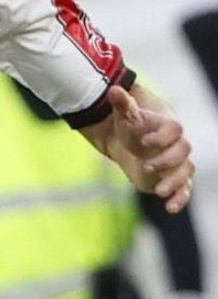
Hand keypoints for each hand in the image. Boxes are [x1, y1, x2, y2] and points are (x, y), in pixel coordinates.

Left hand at [106, 82, 193, 213]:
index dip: (162, 136)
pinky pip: (184, 190)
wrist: (132, 144)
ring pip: (186, 172)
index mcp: (169, 128)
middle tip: (147, 166)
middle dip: (167, 160)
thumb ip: (123, 104)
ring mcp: (178, 164)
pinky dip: (180, 199)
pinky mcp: (174, 181)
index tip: (143, 142)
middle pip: (184, 152)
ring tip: (159, 191)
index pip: (175, 130)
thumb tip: (112, 90)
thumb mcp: (126, 117)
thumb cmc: (132, 128)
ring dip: (175, 181)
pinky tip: (171, 208)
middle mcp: (178, 146)